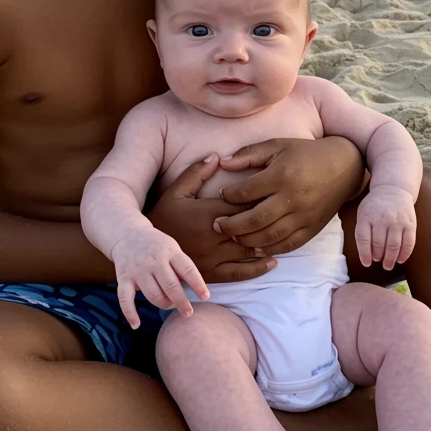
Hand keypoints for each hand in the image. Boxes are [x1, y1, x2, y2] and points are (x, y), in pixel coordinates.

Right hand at [111, 228, 208, 328]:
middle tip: (188, 312)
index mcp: (170, 252)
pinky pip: (125, 298)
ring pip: (153, 295)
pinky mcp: (123, 278)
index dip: (198, 285)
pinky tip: (136, 325)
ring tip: (170, 305)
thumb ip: (180, 266)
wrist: (127, 234)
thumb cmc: (156, 245)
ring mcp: (138, 270)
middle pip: (171, 286)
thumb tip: (192, 291)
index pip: (187, 270)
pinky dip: (130, 313)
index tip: (205, 297)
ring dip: (163, 305)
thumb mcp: (172, 248)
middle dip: (181, 302)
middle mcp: (154, 261)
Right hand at [148, 155, 277, 283]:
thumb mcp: (176, 192)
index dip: (259, 198)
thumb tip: (217, 156)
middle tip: (284, 212)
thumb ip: (196, 173)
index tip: (273, 192)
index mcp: (207, 213)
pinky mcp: (212, 274)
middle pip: (249, 226)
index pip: (241, 204)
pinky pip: (240, 272)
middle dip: (267, 219)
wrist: (146, 251)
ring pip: (248, 249)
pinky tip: (272, 261)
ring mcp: (213, 257)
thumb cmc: (162, 218)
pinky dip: (258, 268)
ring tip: (282, 235)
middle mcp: (213, 235)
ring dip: (266, 242)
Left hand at [214, 136, 364, 255]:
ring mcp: (304, 216)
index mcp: (282, 175)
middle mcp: (292, 198)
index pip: (246, 192)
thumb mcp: (278, 145)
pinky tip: (256, 247)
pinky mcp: (312, 228)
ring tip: (233, 237)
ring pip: (269, 236)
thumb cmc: (306, 154)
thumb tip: (223, 163)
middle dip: (232, 225)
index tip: (221, 195)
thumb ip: (249, 154)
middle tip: (217, 225)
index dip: (229, 196)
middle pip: (255, 219)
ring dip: (247, 240)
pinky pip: (288, 244)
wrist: (345, 166)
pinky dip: (270, 248)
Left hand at [355, 185, 415, 270]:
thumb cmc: (375, 206)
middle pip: (378, 244)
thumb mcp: (363, 214)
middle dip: (378, 257)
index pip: (363, 239)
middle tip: (378, 261)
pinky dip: (404, 254)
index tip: (367, 263)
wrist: (393, 189)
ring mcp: (397, 221)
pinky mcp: (410, 223)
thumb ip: (363, 232)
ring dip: (390, 259)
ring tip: (387, 265)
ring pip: (393, 246)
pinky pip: (408, 243)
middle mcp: (382, 218)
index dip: (364, 254)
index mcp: (367, 216)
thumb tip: (367, 256)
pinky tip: (400, 260)